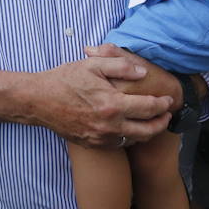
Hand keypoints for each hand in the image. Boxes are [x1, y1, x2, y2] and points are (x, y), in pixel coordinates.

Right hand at [30, 50, 172, 147]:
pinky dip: (129, 137)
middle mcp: (109, 125)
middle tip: (167, 115)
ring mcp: (100, 137)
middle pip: (147, 130)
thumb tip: (143, 72)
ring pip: (133, 140)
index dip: (163, 104)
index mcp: (112, 104)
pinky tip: (130, 127)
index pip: (148, 107)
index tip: (169, 100)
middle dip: (161, 123)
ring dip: (147, 132)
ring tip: (152, 122)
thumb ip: (121, 66)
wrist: (39, 100)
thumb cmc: (65, 79)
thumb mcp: (92, 64)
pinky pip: (118, 144)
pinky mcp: (92, 144)